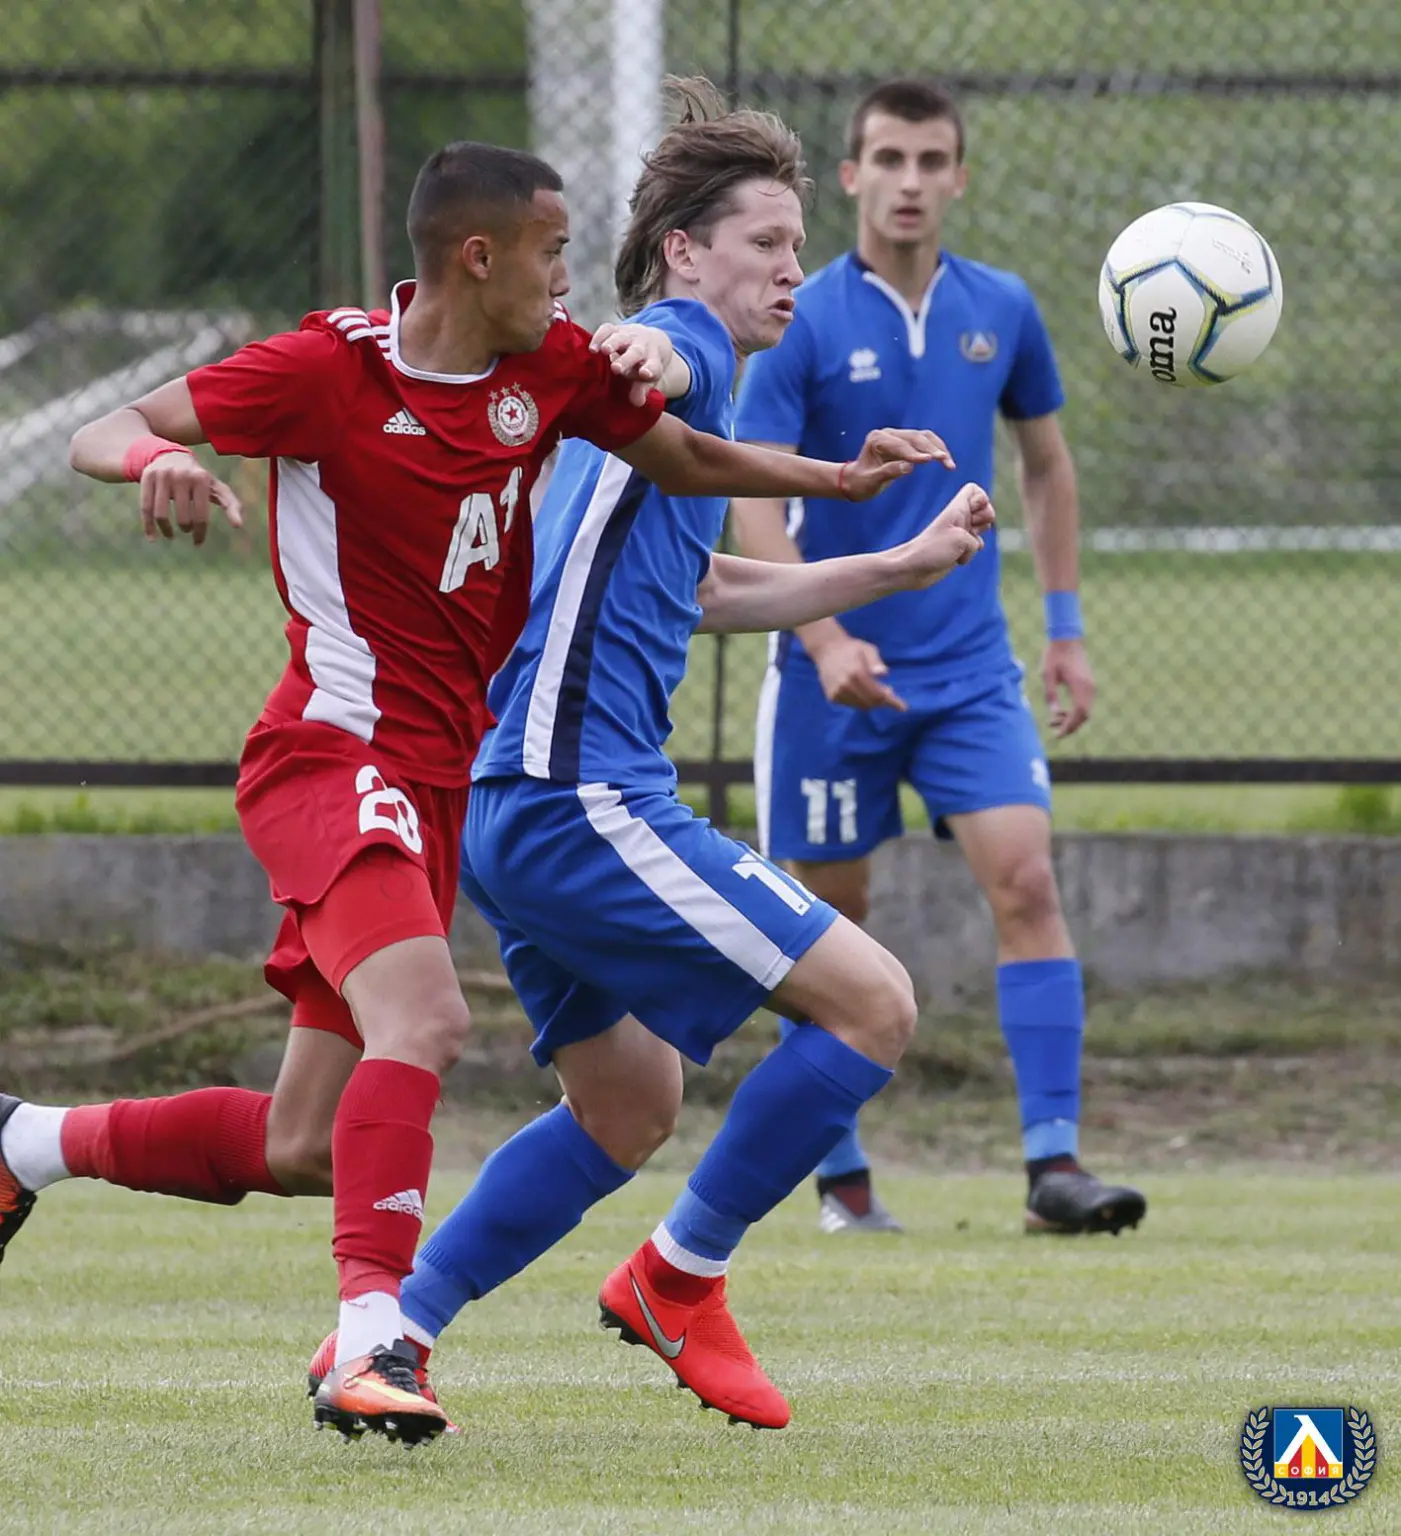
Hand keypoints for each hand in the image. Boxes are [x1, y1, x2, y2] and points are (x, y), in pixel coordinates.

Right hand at [140, 452, 242, 545]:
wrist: (171, 456)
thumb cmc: (198, 479)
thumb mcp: (216, 488)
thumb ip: (231, 504)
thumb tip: (239, 526)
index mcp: (201, 479)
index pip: (201, 515)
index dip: (200, 533)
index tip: (198, 542)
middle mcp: (181, 475)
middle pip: (182, 518)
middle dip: (186, 529)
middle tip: (186, 530)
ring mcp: (162, 476)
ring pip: (160, 514)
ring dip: (167, 531)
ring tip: (171, 535)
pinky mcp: (146, 477)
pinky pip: (145, 508)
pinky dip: (148, 526)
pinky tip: (153, 538)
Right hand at [590, 321, 673, 404]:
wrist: (651, 341)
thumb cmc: (644, 367)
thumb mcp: (647, 381)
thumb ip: (641, 390)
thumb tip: (637, 402)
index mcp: (653, 361)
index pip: (654, 366)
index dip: (650, 370)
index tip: (645, 374)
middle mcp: (643, 347)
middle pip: (636, 352)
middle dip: (626, 360)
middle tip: (616, 368)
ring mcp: (629, 336)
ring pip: (621, 338)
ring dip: (612, 344)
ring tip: (604, 351)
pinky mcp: (616, 329)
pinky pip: (607, 330)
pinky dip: (599, 337)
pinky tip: (592, 348)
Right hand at [805, 629, 905, 711]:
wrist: (826, 649)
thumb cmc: (851, 648)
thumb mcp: (867, 649)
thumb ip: (876, 661)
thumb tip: (883, 673)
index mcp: (856, 673)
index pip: (878, 694)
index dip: (892, 701)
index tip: (903, 708)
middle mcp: (845, 685)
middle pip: (871, 703)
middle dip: (882, 700)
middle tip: (888, 690)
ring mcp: (837, 693)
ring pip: (861, 706)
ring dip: (872, 701)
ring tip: (876, 689)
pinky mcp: (832, 697)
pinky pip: (852, 704)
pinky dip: (860, 700)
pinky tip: (861, 690)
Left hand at [838, 428, 954, 501]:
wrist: (857, 481)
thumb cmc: (861, 483)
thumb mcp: (872, 481)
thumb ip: (889, 472)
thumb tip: (909, 467)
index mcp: (877, 439)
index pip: (900, 445)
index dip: (915, 453)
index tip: (930, 460)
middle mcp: (888, 433)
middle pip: (915, 438)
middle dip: (932, 449)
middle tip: (946, 461)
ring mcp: (898, 435)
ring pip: (924, 437)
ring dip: (939, 448)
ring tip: (949, 463)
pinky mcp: (907, 441)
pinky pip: (926, 441)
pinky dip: (937, 449)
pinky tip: (946, 460)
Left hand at [896, 482, 994, 587]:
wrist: (913, 569)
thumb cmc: (933, 549)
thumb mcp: (960, 539)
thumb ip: (975, 536)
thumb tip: (976, 545)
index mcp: (957, 509)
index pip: (974, 490)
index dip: (982, 498)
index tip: (974, 511)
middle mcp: (959, 519)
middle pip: (986, 510)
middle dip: (986, 520)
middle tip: (971, 529)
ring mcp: (959, 533)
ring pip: (983, 530)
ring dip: (977, 540)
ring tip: (963, 546)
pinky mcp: (958, 548)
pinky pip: (975, 547)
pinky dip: (970, 554)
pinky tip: (957, 559)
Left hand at [1041, 637, 1094, 737]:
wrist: (1067, 638)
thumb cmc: (1054, 655)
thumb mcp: (1047, 675)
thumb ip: (1051, 695)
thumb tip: (1055, 714)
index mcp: (1080, 685)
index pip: (1079, 713)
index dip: (1069, 726)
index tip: (1057, 735)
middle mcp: (1089, 687)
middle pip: (1085, 715)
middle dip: (1070, 726)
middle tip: (1054, 731)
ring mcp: (1091, 685)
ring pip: (1086, 711)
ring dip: (1072, 719)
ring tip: (1052, 720)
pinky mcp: (1089, 684)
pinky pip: (1085, 704)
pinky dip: (1075, 712)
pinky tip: (1061, 712)